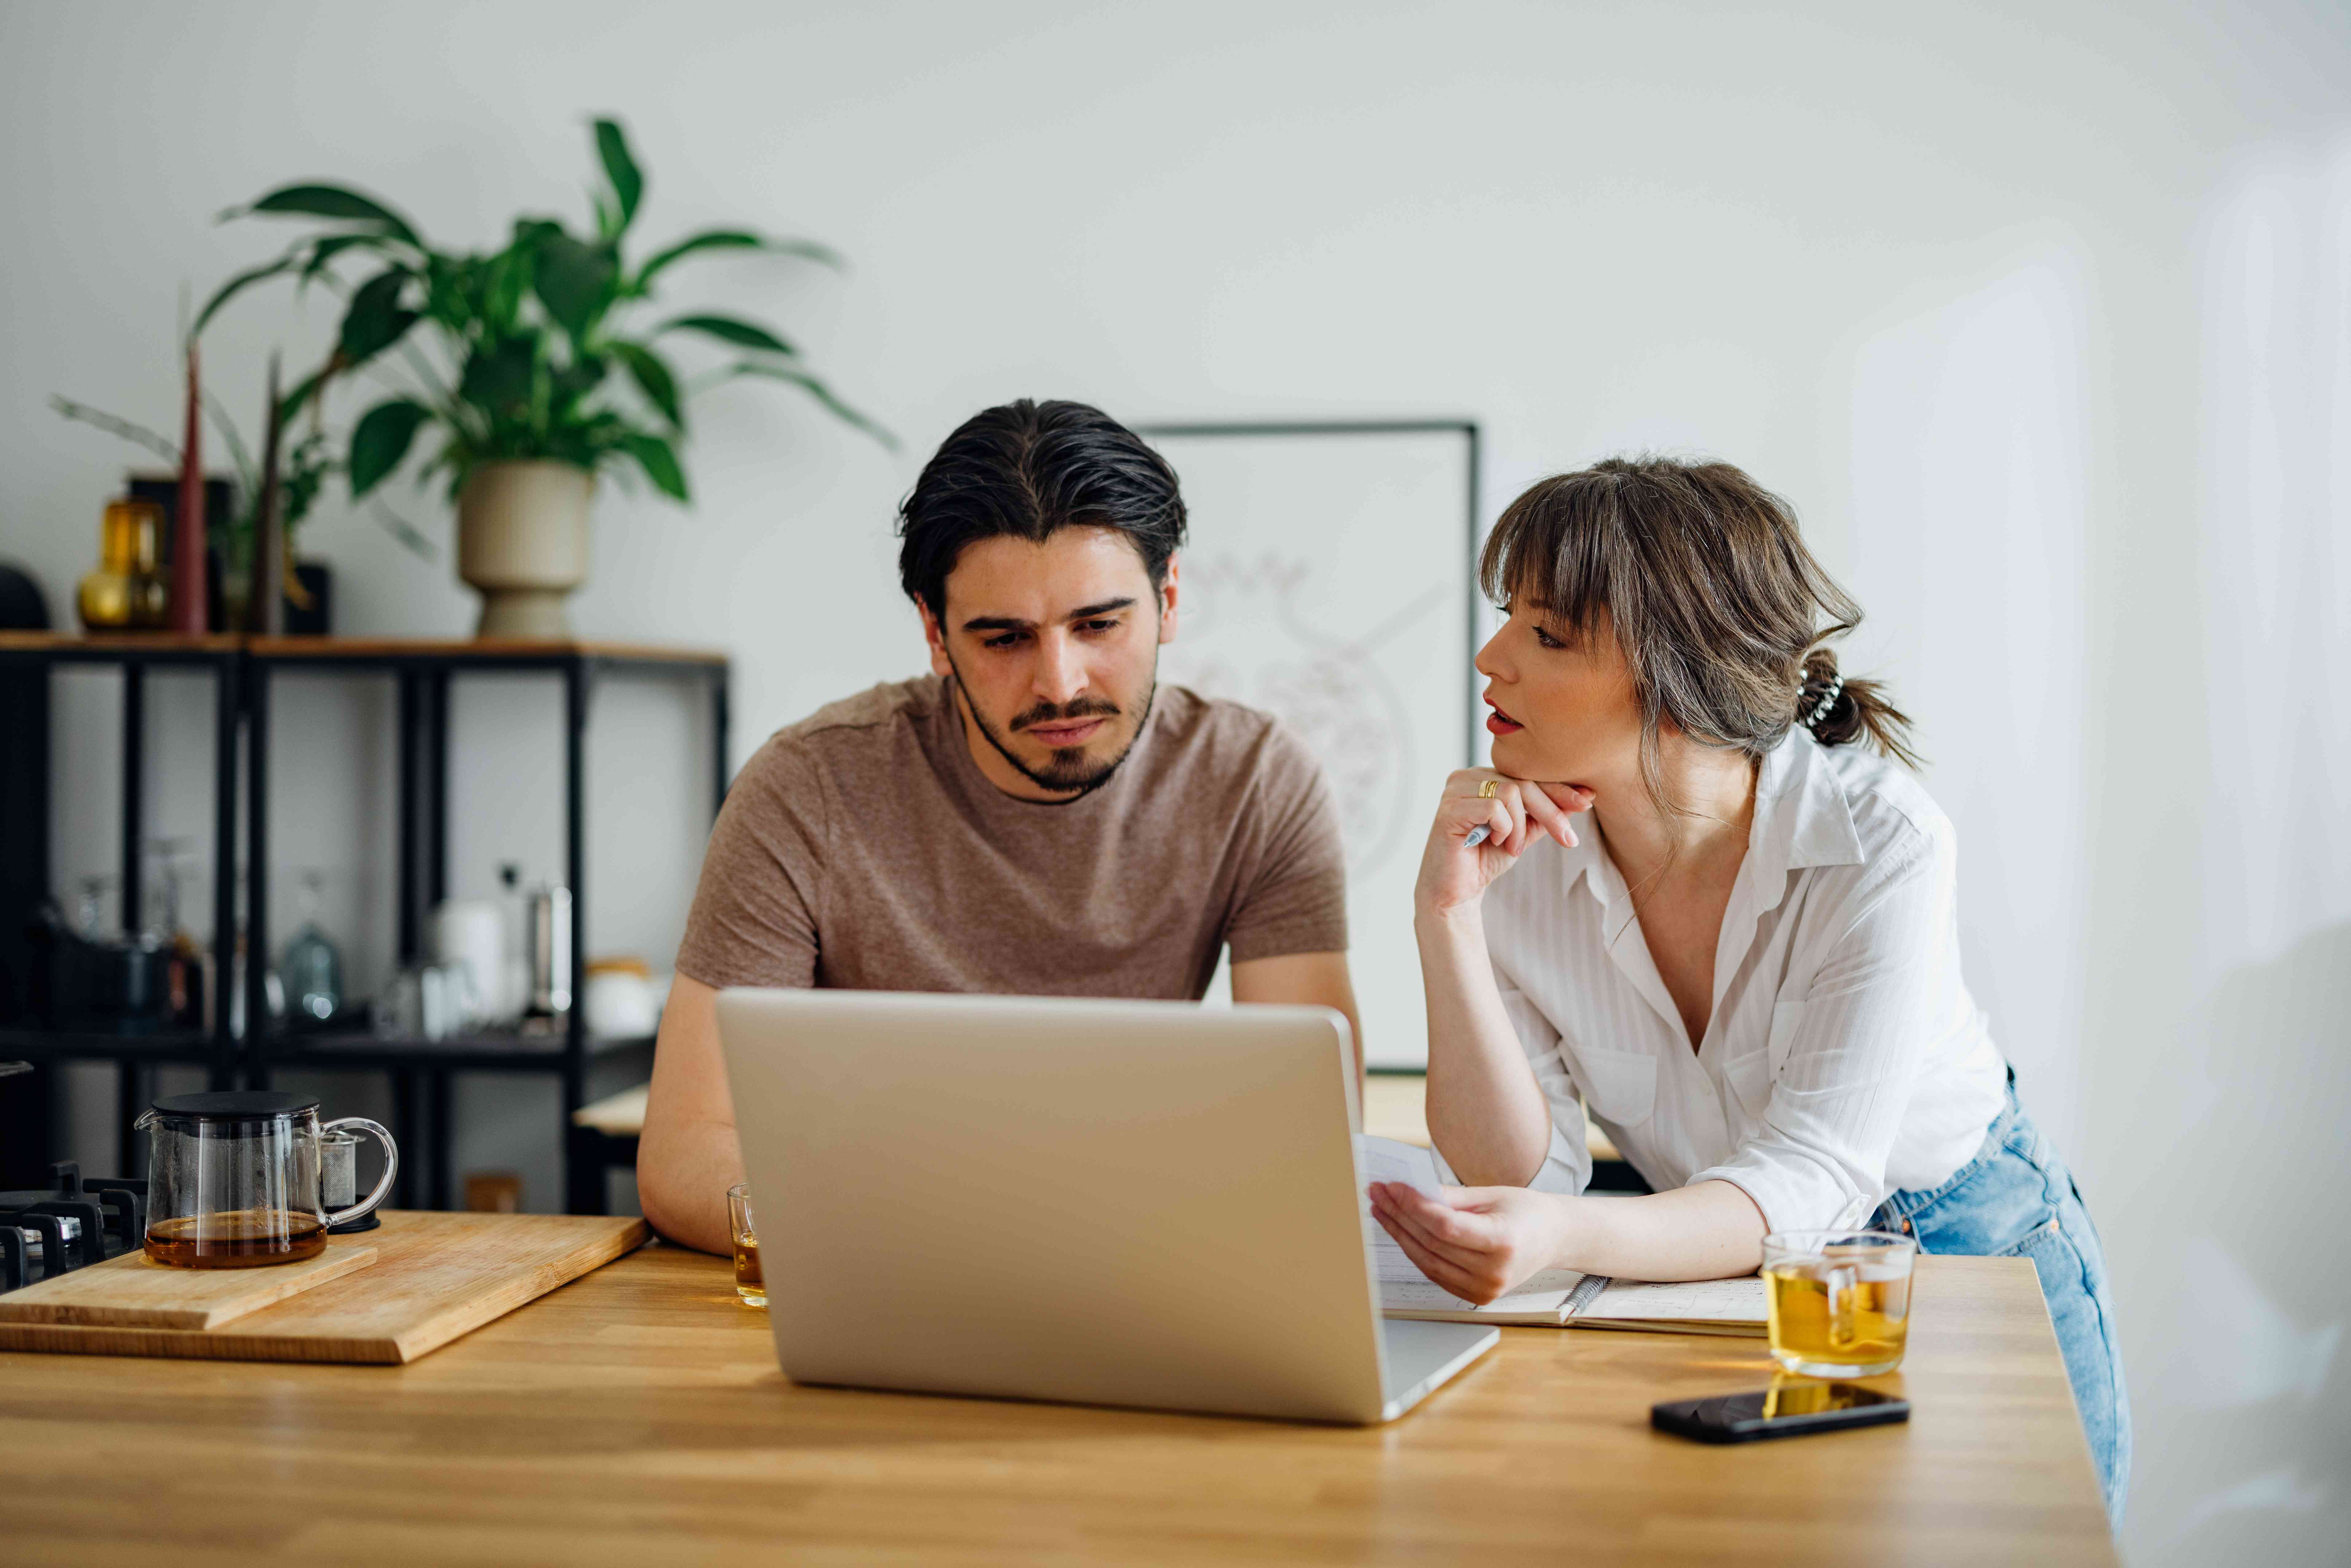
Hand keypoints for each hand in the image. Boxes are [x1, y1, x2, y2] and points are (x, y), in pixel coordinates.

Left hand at [1369, 1180, 1573, 1303]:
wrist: (1552, 1239)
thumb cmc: (1526, 1212)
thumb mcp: (1491, 1195)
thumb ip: (1450, 1197)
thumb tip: (1410, 1189)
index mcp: (1503, 1243)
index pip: (1446, 1227)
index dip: (1414, 1206)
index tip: (1392, 1187)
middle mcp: (1494, 1272)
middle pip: (1432, 1244)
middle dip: (1399, 1215)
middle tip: (1378, 1193)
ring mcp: (1485, 1289)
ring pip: (1427, 1261)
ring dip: (1399, 1233)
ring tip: (1381, 1209)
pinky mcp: (1476, 1296)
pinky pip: (1435, 1272)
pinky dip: (1414, 1250)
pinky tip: (1399, 1230)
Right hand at [1412, 769, 1594, 918]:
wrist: (1455, 892)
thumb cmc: (1485, 859)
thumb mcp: (1524, 832)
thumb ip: (1546, 814)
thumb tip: (1584, 797)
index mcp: (1484, 777)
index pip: (1527, 776)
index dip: (1559, 788)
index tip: (1588, 801)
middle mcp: (1467, 777)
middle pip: (1523, 783)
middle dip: (1551, 811)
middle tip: (1567, 838)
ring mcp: (1455, 790)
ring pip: (1511, 793)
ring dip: (1521, 827)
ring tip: (1512, 848)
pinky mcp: (1449, 809)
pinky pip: (1492, 808)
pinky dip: (1504, 829)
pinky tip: (1495, 843)